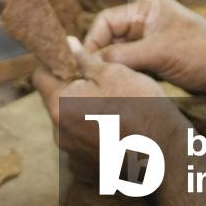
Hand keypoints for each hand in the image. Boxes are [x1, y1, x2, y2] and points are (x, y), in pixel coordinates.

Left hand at [32, 38, 187, 169]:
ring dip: (82, 104)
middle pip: (54, 96)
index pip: (40, 75)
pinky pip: (80, 134)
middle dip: (70, 83)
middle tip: (97, 76)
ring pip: (68, 115)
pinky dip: (91, 124)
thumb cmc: (142, 108)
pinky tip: (115, 120)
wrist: (166, 155)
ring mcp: (70, 149)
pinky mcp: (84, 161)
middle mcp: (58, 131)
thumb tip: (67, 44)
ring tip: (111, 100)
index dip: (54, 61)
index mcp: (60, 105)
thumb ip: (84, 59)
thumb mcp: (114, 72)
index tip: (71, 55)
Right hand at [83, 0, 205, 94]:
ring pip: (120, 57)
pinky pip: (132, 69)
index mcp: (148, 11)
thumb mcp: (159, 52)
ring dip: (111, 70)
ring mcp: (153, 45)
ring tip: (100, 86)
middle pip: (111, 39)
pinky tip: (118, 90)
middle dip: (99, 57)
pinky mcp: (158, 64)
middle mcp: (147, 25)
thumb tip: (88, 60)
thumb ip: (122, 56)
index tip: (82, 62)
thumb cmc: (204, 54)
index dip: (92, 40)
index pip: (107, 20)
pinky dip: (124, 78)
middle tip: (86, 78)